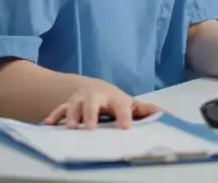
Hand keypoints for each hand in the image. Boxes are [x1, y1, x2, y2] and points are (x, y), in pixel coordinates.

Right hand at [43, 79, 161, 129]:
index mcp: (115, 99)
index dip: (124, 117)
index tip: (125, 128)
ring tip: (70, 128)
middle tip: (90, 128)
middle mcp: (96, 98)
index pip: (121, 106)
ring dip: (70, 117)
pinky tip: (47, 125)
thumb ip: (149, 111)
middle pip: (93, 103)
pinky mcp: (67, 105)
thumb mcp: (132, 104)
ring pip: (73, 106)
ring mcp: (80, 101)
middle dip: (91, 114)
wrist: (94, 88)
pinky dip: (53, 117)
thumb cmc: (116, 101)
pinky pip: (58, 110)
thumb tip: (171, 116)